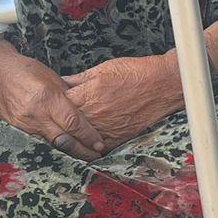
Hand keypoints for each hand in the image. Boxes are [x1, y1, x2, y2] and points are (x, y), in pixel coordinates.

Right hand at [0, 41, 108, 159]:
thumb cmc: (26, 70)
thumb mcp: (53, 78)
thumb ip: (69, 97)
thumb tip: (87, 111)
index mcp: (47, 98)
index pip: (73, 123)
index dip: (89, 136)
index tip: (101, 144)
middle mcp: (36, 114)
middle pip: (64, 140)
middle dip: (83, 151)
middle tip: (97, 156)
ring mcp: (24, 124)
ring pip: (52, 145)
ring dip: (69, 152)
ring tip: (85, 156)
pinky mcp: (17, 129)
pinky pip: (39, 142)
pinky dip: (53, 147)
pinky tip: (64, 151)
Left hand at [62, 55, 182, 147]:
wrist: (163, 84)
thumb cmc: (135, 73)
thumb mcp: (102, 69)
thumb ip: (79, 79)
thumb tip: (62, 82)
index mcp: (86, 96)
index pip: (59, 105)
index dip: (55, 105)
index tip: (54, 104)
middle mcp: (93, 115)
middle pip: (66, 126)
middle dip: (61, 123)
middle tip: (57, 121)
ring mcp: (106, 129)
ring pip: (80, 140)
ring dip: (74, 138)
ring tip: (71, 133)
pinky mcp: (119, 138)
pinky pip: (99, 148)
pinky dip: (92, 146)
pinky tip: (89, 142)